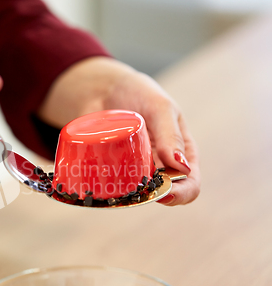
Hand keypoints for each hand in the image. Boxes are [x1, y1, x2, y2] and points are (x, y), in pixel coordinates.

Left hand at [38, 56, 199, 205]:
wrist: (104, 88)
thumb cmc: (139, 93)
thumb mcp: (160, 108)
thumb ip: (171, 134)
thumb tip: (182, 168)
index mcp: (180, 154)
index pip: (190, 183)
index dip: (181, 194)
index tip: (163, 194)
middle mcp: (158, 167)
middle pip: (162, 194)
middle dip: (151, 197)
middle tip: (137, 192)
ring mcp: (134, 171)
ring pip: (135, 196)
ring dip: (127, 197)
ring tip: (116, 187)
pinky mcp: (110, 171)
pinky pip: (110, 189)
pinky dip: (104, 190)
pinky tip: (96, 186)